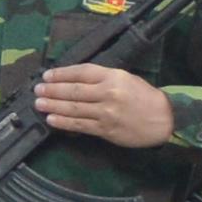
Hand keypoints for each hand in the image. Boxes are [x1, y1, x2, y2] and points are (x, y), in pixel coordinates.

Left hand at [30, 62, 174, 146]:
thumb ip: (102, 78)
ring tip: (38, 104)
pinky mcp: (105, 129)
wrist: (164, 119)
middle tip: (37, 89)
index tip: (47, 75)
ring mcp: (106, 112)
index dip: (62, 73)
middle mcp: (108, 93)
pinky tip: (52, 120)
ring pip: (74, 108)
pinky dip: (64, 122)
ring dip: (53, 106)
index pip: (82, 72)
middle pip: (74, 90)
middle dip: (53, 90)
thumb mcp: (126, 78)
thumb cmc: (144, 97)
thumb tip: (75, 79)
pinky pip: (80, 125)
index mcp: (113, 76)